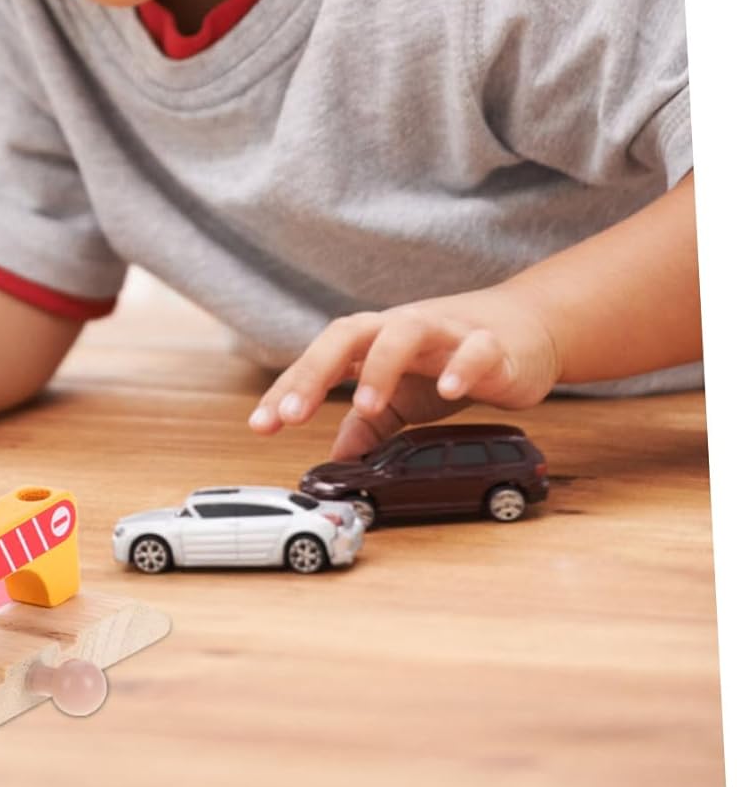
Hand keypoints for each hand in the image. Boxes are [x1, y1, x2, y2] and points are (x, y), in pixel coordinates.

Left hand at [246, 286, 562, 459]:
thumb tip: (339, 458)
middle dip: (315, 371)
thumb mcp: (403, 397)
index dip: (288, 388)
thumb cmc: (449, 360)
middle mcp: (402, 329)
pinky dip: (460, 368)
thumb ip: (370, 425)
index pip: (320, 357)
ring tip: (364, 405)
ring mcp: (446, 332)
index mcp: (374, 342)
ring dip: (381, 367)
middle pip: (349, 332)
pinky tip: (449, 391)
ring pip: (406, 331)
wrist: (525, 329)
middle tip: (292, 414)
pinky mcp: (492, 345)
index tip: (262, 425)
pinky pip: (475, 350)